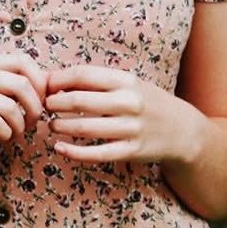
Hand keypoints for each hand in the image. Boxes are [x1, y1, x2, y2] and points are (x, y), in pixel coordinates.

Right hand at [0, 49, 49, 162]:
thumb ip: (11, 90)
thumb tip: (51, 86)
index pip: (23, 60)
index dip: (40, 82)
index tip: (41, 102)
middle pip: (21, 83)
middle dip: (35, 107)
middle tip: (32, 123)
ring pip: (9, 106)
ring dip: (20, 125)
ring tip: (16, 133)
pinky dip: (6, 134)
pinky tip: (3, 139)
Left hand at [43, 64, 204, 166]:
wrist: (182, 130)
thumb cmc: (147, 103)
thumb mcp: (129, 84)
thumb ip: (97, 81)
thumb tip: (55, 79)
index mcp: (126, 80)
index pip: (82, 74)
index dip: (57, 80)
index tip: (45, 86)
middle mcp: (129, 102)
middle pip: (79, 100)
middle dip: (54, 104)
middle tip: (44, 107)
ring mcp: (131, 128)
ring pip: (84, 127)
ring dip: (60, 126)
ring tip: (51, 125)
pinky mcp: (132, 151)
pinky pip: (96, 153)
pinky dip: (74, 152)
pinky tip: (60, 148)